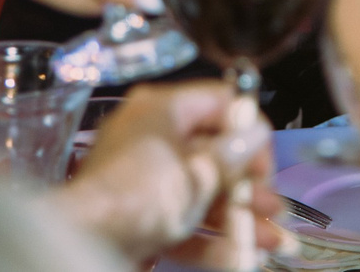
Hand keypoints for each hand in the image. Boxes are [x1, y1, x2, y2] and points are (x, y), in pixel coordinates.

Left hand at [55, 81, 281, 265]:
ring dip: (239, 217)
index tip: (267, 162)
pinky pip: (183, 222)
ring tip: (273, 240)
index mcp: (162, 111)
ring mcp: (145, 181)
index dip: (250, 129)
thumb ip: (233, 154)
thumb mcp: (197, 172)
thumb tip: (257, 131)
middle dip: (250, 186)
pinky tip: (241, 258)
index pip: (219, 103)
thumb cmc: (141, 195)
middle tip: (275, 208)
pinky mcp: (140, 218)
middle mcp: (152, 139)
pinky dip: (211, 240)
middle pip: (214, 154)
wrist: (84, 242)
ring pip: (203, 193)